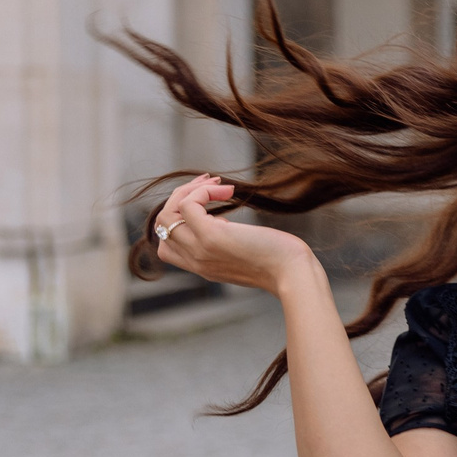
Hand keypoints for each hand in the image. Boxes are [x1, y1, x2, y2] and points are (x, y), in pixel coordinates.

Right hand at [150, 174, 313, 294]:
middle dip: (181, 197)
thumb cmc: (280, 263)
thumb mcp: (245, 256)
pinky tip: (228, 191)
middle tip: (210, 183)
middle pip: (162, 224)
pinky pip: (188, 205)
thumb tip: (223, 224)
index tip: (210, 207)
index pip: (166, 244)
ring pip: (167, 214)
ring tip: (217, 183)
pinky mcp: (211, 237)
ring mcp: (199, 249)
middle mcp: (195, 260)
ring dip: (189, 190)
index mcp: (201, 266)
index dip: (180, 220)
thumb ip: (227, 246)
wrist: (294, 273)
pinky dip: (203, 191)